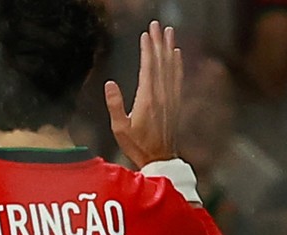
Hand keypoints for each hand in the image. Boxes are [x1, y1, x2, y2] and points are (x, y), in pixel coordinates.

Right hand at [105, 20, 182, 167]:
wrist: (160, 158)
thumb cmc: (137, 145)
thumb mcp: (119, 128)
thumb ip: (114, 105)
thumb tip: (109, 84)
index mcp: (147, 99)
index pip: (148, 67)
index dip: (147, 49)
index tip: (146, 34)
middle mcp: (161, 95)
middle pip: (161, 62)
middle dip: (158, 42)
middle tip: (157, 25)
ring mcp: (170, 97)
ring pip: (171, 66)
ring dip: (169, 47)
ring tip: (168, 32)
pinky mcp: (175, 102)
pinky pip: (177, 77)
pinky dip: (177, 63)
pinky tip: (176, 54)